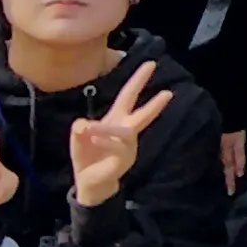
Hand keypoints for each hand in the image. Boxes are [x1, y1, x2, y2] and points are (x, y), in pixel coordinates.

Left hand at [65, 64, 170, 210]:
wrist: (89, 183)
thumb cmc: (86, 156)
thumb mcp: (77, 138)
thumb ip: (79, 128)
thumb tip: (84, 124)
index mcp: (115, 119)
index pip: (128, 95)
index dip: (138, 79)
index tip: (150, 63)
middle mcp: (125, 130)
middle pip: (142, 113)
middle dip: (155, 103)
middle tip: (168, 92)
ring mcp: (128, 145)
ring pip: (125, 131)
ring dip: (106, 130)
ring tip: (89, 131)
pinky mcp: (124, 159)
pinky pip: (117, 147)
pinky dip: (104, 141)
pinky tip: (93, 140)